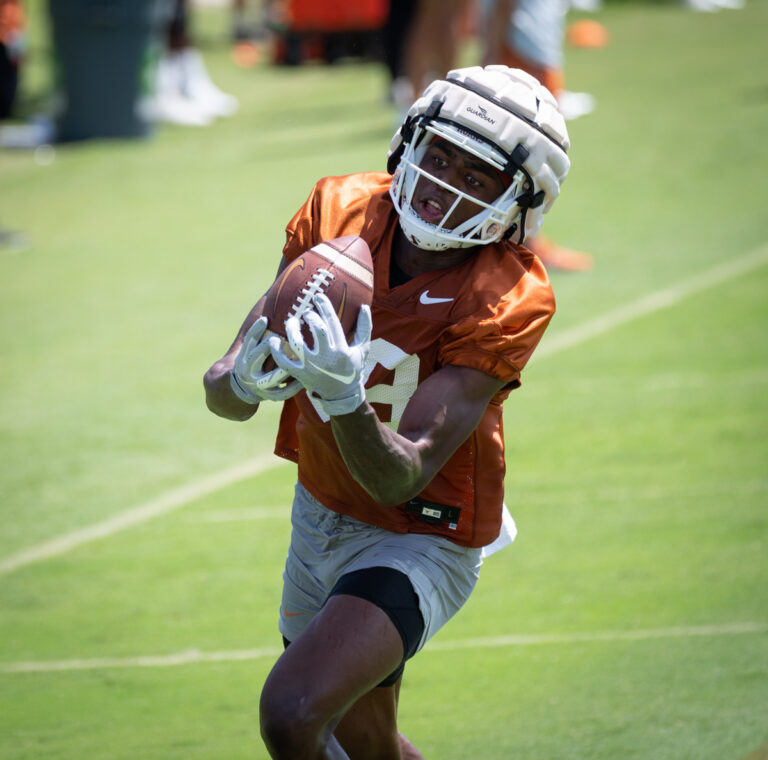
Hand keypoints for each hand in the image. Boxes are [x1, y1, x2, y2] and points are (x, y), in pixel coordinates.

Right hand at [230, 316, 301, 402]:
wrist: (241, 390)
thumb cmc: (252, 363)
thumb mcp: (248, 351)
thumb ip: (258, 337)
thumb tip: (270, 314)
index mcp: (244, 357)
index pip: (248, 341)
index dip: (256, 329)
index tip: (266, 319)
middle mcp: (248, 371)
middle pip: (257, 356)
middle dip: (269, 346)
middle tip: (283, 337)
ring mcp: (258, 385)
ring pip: (272, 376)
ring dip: (285, 368)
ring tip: (298, 359)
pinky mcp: (268, 396)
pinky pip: (282, 393)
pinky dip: (292, 387)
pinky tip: (303, 380)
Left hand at [269, 294, 371, 415]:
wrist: (342, 396)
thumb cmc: (352, 369)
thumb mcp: (362, 349)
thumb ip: (364, 327)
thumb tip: (364, 306)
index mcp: (342, 349)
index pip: (332, 323)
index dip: (324, 307)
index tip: (318, 297)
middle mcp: (327, 357)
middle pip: (318, 330)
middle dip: (311, 316)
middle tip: (306, 311)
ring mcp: (312, 366)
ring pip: (298, 344)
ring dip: (292, 329)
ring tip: (291, 321)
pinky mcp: (301, 374)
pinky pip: (284, 362)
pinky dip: (276, 351)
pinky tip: (274, 341)